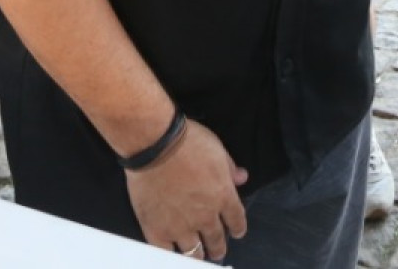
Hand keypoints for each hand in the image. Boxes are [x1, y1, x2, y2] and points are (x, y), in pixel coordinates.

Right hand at [124, 119, 248, 260]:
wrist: (155, 145)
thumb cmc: (186, 141)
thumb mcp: (217, 148)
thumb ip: (230, 168)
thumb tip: (242, 177)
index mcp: (223, 196)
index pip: (237, 221)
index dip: (237, 228)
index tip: (236, 232)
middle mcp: (205, 216)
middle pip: (216, 241)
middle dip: (218, 247)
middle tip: (217, 250)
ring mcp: (181, 226)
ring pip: (194, 252)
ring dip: (198, 255)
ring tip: (197, 255)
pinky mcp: (157, 229)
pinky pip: (166, 252)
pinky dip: (171, 255)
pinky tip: (173, 252)